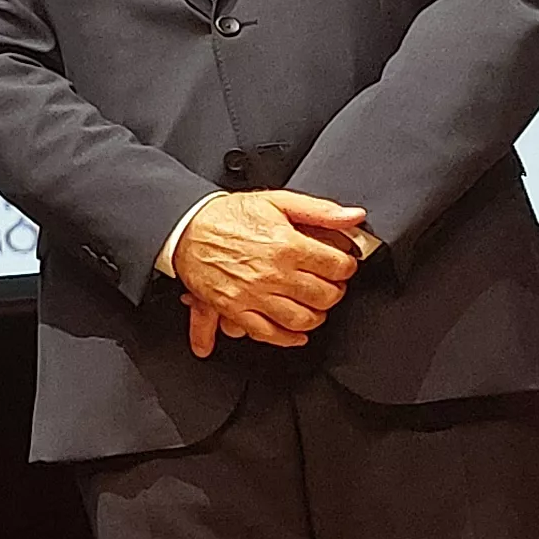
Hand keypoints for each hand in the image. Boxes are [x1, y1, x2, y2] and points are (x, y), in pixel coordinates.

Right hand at [169, 189, 366, 355]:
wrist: (186, 228)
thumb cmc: (228, 216)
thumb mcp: (277, 201)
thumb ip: (319, 210)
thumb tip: (353, 217)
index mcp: (287, 246)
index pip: (337, 267)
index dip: (346, 266)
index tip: (341, 265)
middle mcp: (272, 274)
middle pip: (324, 296)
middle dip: (334, 291)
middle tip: (329, 285)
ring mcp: (253, 295)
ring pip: (302, 319)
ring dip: (316, 316)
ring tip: (314, 306)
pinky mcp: (235, 309)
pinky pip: (267, 333)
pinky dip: (286, 338)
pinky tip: (295, 332)